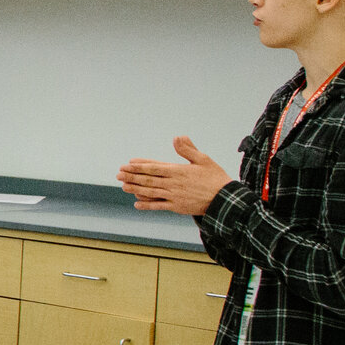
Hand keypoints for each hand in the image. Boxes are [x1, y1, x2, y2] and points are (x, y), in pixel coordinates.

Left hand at [118, 136, 234, 215]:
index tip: (128, 164)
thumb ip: (188, 149)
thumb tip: (177, 137)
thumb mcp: (203, 160)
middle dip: (132, 176)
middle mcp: (173, 183)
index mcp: (178, 171)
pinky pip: (158, 206)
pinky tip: (136, 204)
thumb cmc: (215, 178)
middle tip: (119, 174)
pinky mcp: (177, 207)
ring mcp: (174, 196)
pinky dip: (147, 205)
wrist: (225, 199)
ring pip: (150, 192)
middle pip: (148, 179)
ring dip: (135, 189)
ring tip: (123, 186)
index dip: (140, 166)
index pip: (154, 167)